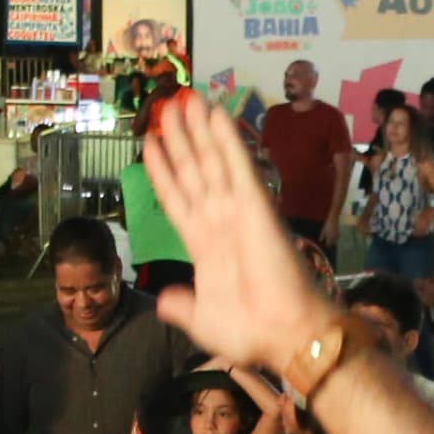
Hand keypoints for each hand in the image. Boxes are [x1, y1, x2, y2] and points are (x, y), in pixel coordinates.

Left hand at [144, 92, 339, 373]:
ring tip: (185, 99)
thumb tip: (163, 300)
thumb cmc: (249, 331)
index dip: (162, 170)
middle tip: (168, 108)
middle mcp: (218, 220)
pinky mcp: (256, 204)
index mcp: (203, 245)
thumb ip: (181, 305)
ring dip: (199, 129)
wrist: (283, 334)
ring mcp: (236, 209)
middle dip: (180, 140)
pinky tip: (216, 113)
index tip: (149, 143)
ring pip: (212, 160)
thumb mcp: (201, 320)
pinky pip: (238, 164)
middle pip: (193, 170)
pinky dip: (227, 138)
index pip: (176, 198)